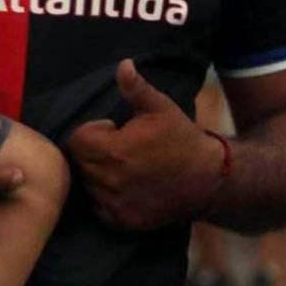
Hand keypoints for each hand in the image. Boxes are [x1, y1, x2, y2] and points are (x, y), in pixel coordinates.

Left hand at [66, 59, 223, 230]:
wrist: (208, 178)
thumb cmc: (181, 138)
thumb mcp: (160, 107)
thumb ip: (135, 87)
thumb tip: (123, 64)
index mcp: (114, 150)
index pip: (76, 140)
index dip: (91, 131)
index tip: (112, 129)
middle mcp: (111, 180)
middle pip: (79, 163)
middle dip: (92, 151)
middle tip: (116, 146)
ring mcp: (116, 204)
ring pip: (87, 185)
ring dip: (96, 174)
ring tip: (120, 165)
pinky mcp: (123, 221)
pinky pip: (98, 207)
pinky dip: (104, 197)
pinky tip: (123, 185)